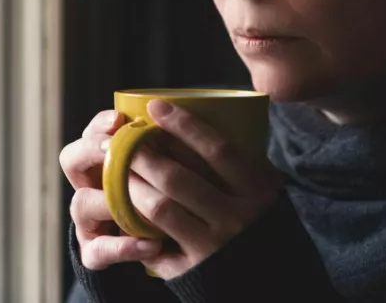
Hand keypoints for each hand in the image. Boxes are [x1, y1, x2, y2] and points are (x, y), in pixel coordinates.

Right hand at [60, 109, 164, 270]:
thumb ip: (160, 153)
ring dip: (108, 200)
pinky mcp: (93, 252)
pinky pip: (101, 250)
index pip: (90, 134)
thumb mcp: (161, 173)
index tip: (119, 120)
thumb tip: (172, 125)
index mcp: (101, 163)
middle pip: (71, 159)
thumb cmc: (160, 200)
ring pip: (81, 203)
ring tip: (138, 202)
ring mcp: (87, 221)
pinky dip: (125, 247)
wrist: (156, 250)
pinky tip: (152, 245)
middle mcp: (88, 187)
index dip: (99, 125)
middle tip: (111, 148)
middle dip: (90, 150)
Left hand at [130, 100, 280, 279]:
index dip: (184, 125)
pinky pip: (154, 241)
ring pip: (159, 208)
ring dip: (132, 185)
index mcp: (256, 192)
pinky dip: (136, 222)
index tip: (156, 105)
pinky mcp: (191, 271)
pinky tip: (123, 206)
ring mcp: (212, 248)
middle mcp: (235, 219)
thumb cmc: (259, 222)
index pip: (218, 150)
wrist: (270, 280)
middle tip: (122, 139)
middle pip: (177, 178)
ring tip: (116, 169)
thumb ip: (239, 161)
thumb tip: (197, 118)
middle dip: (142, 155)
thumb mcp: (263, 189)